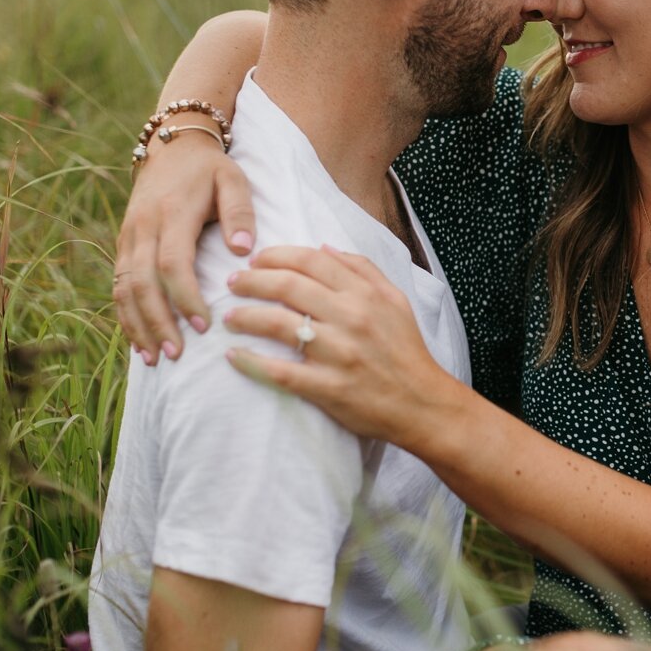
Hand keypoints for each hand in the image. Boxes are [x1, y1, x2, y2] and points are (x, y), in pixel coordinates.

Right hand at [113, 128, 254, 363]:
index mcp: (171, 213)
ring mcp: (128, 237)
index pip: (172, 262)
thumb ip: (239, 211)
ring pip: (124, 287)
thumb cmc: (210, 169)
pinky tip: (139, 342)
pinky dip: (126, 315)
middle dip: (157, 321)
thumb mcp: (233, 178)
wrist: (171, 147)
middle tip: (176, 354)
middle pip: (142, 282)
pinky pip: (118, 285)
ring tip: (154, 358)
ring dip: (137, 325)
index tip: (203, 326)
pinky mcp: (123, 244)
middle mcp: (143, 228)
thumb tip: (242, 250)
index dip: (184, 297)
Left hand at [220, 245, 460, 452]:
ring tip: (228, 317)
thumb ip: (362, 268)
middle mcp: (351, 318)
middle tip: (231, 284)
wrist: (423, 404)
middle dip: (251, 281)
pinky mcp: (328, 388)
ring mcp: (339, 354)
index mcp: (365, 294)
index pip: (310, 261)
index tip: (253, 261)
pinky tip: (234, 356)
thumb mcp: (395, 300)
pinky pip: (280, 372)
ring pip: (278, 325)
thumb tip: (322, 245)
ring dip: (245, 317)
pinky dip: (251, 362)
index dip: (275, 255)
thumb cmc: (405, 351)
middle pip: (288, 286)